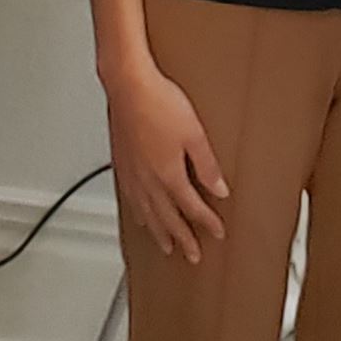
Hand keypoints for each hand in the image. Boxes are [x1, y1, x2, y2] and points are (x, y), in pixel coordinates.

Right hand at [103, 56, 229, 264]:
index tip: (217, 233)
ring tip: (166, 245)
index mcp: (169, 175)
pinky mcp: (122, 163)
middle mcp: (149, 180)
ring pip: (148, 212)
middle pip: (168, 218)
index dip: (207, 222)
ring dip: (159, 232)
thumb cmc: (158, 103)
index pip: (192, 207)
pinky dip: (139, 213)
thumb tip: (219, 188)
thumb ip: (207, 165)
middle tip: (192, 255)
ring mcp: (133, 173)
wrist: (128, 85)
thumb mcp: (194, 134)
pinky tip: (140, 214)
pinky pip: (131, 199)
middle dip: (183, 238)